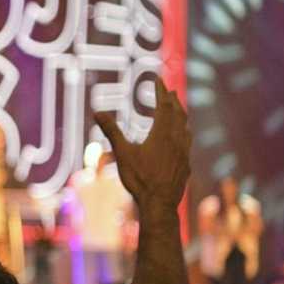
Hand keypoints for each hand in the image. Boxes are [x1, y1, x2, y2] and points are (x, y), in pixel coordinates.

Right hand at [96, 78, 190, 212]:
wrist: (159, 204)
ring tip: (178, 112)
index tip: (159, 79)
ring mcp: (184, 153)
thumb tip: (97, 112)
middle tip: (170, 91)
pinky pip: (187, 144)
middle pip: (178, 114)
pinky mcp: (185, 166)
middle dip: (173, 100)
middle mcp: (176, 140)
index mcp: (162, 134)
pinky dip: (183, 134)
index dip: (160, 91)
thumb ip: (111, 131)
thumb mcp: (122, 153)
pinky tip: (181, 140)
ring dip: (181, 116)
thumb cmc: (140, 178)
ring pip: (185, 128)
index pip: (163, 106)